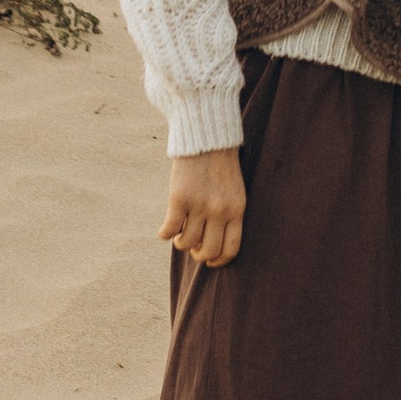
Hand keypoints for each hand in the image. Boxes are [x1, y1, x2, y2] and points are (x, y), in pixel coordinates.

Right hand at [162, 149, 246, 266]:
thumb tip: (213, 244)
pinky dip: (165, 235)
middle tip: (193, 247)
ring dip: (181, 243)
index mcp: (236, 210)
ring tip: (180, 235)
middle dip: (198, 255)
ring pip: (187, 242)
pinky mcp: (179, 198)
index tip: (210, 261)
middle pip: (208, 251)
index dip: (219, 261)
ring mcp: (199, 205)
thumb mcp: (235, 191)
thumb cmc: (221, 167)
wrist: (207, 138)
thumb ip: (228, 215)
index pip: (230, 249)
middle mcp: (219, 211)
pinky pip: (170, 229)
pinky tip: (164, 232)